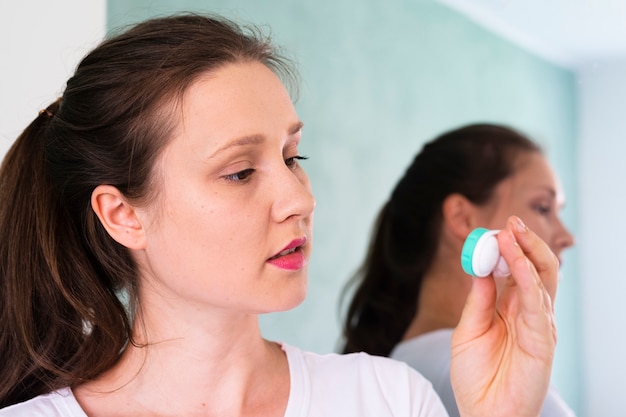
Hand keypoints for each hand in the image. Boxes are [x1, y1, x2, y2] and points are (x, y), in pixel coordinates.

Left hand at [450, 215, 558, 416]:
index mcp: (510, 309)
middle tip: (509, 222)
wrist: (483, 414)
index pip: (513, 270)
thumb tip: (478, 267)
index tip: (492, 229)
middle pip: (534, 269)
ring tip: (511, 233)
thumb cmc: (475, 377)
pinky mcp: (543, 340)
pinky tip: (516, 261)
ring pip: (541, 280)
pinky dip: (528, 279)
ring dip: (526, 253)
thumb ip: (477, 300)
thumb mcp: (468, 330)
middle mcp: (528, 313)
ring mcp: (538, 326)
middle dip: (524, 243)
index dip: (505, 248)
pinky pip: (538, 304)